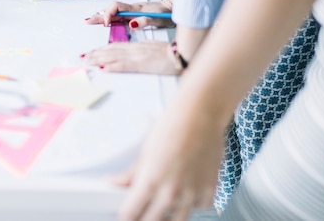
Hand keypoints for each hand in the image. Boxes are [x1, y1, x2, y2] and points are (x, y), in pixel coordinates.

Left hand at [82, 41, 180, 74]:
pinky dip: (112, 66)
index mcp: (137, 46)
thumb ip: (141, 53)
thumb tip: (130, 58)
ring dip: (98, 58)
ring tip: (86, 61)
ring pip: (113, 56)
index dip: (102, 49)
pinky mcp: (141, 64)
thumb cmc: (170, 54)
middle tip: (82, 57)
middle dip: (95, 53)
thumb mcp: (153, 51)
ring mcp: (137, 56)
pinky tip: (103, 67)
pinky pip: (123, 64)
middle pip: (111, 50)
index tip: (92, 52)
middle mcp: (135, 49)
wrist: (181, 54)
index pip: (116, 46)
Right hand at [86, 0, 173, 26]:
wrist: (172, 7)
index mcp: (135, 8)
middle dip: (99, 15)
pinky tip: (105, 20)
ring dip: (102, 15)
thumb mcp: (157, 19)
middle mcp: (132, 8)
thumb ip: (144, 21)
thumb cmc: (165, 13)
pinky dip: (109, 17)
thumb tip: (131, 24)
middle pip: (111, 9)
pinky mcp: (133, 13)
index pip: (116, 7)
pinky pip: (118, 14)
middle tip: (87, 21)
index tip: (104, 23)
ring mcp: (132, 10)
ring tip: (91, 20)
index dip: (108, 14)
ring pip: (113, 11)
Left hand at [115, 98, 223, 220]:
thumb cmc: (174, 123)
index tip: (127, 212)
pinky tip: (187, 191)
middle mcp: (171, 193)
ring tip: (165, 200)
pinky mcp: (209, 190)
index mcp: (150, 182)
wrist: (201, 112)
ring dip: (168, 214)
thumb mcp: (146, 148)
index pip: (130, 215)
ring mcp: (191, 194)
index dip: (126, 215)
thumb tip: (114, 183)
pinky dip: (193, 204)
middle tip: (144, 208)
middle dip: (144, 217)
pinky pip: (199, 208)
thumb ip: (131, 173)